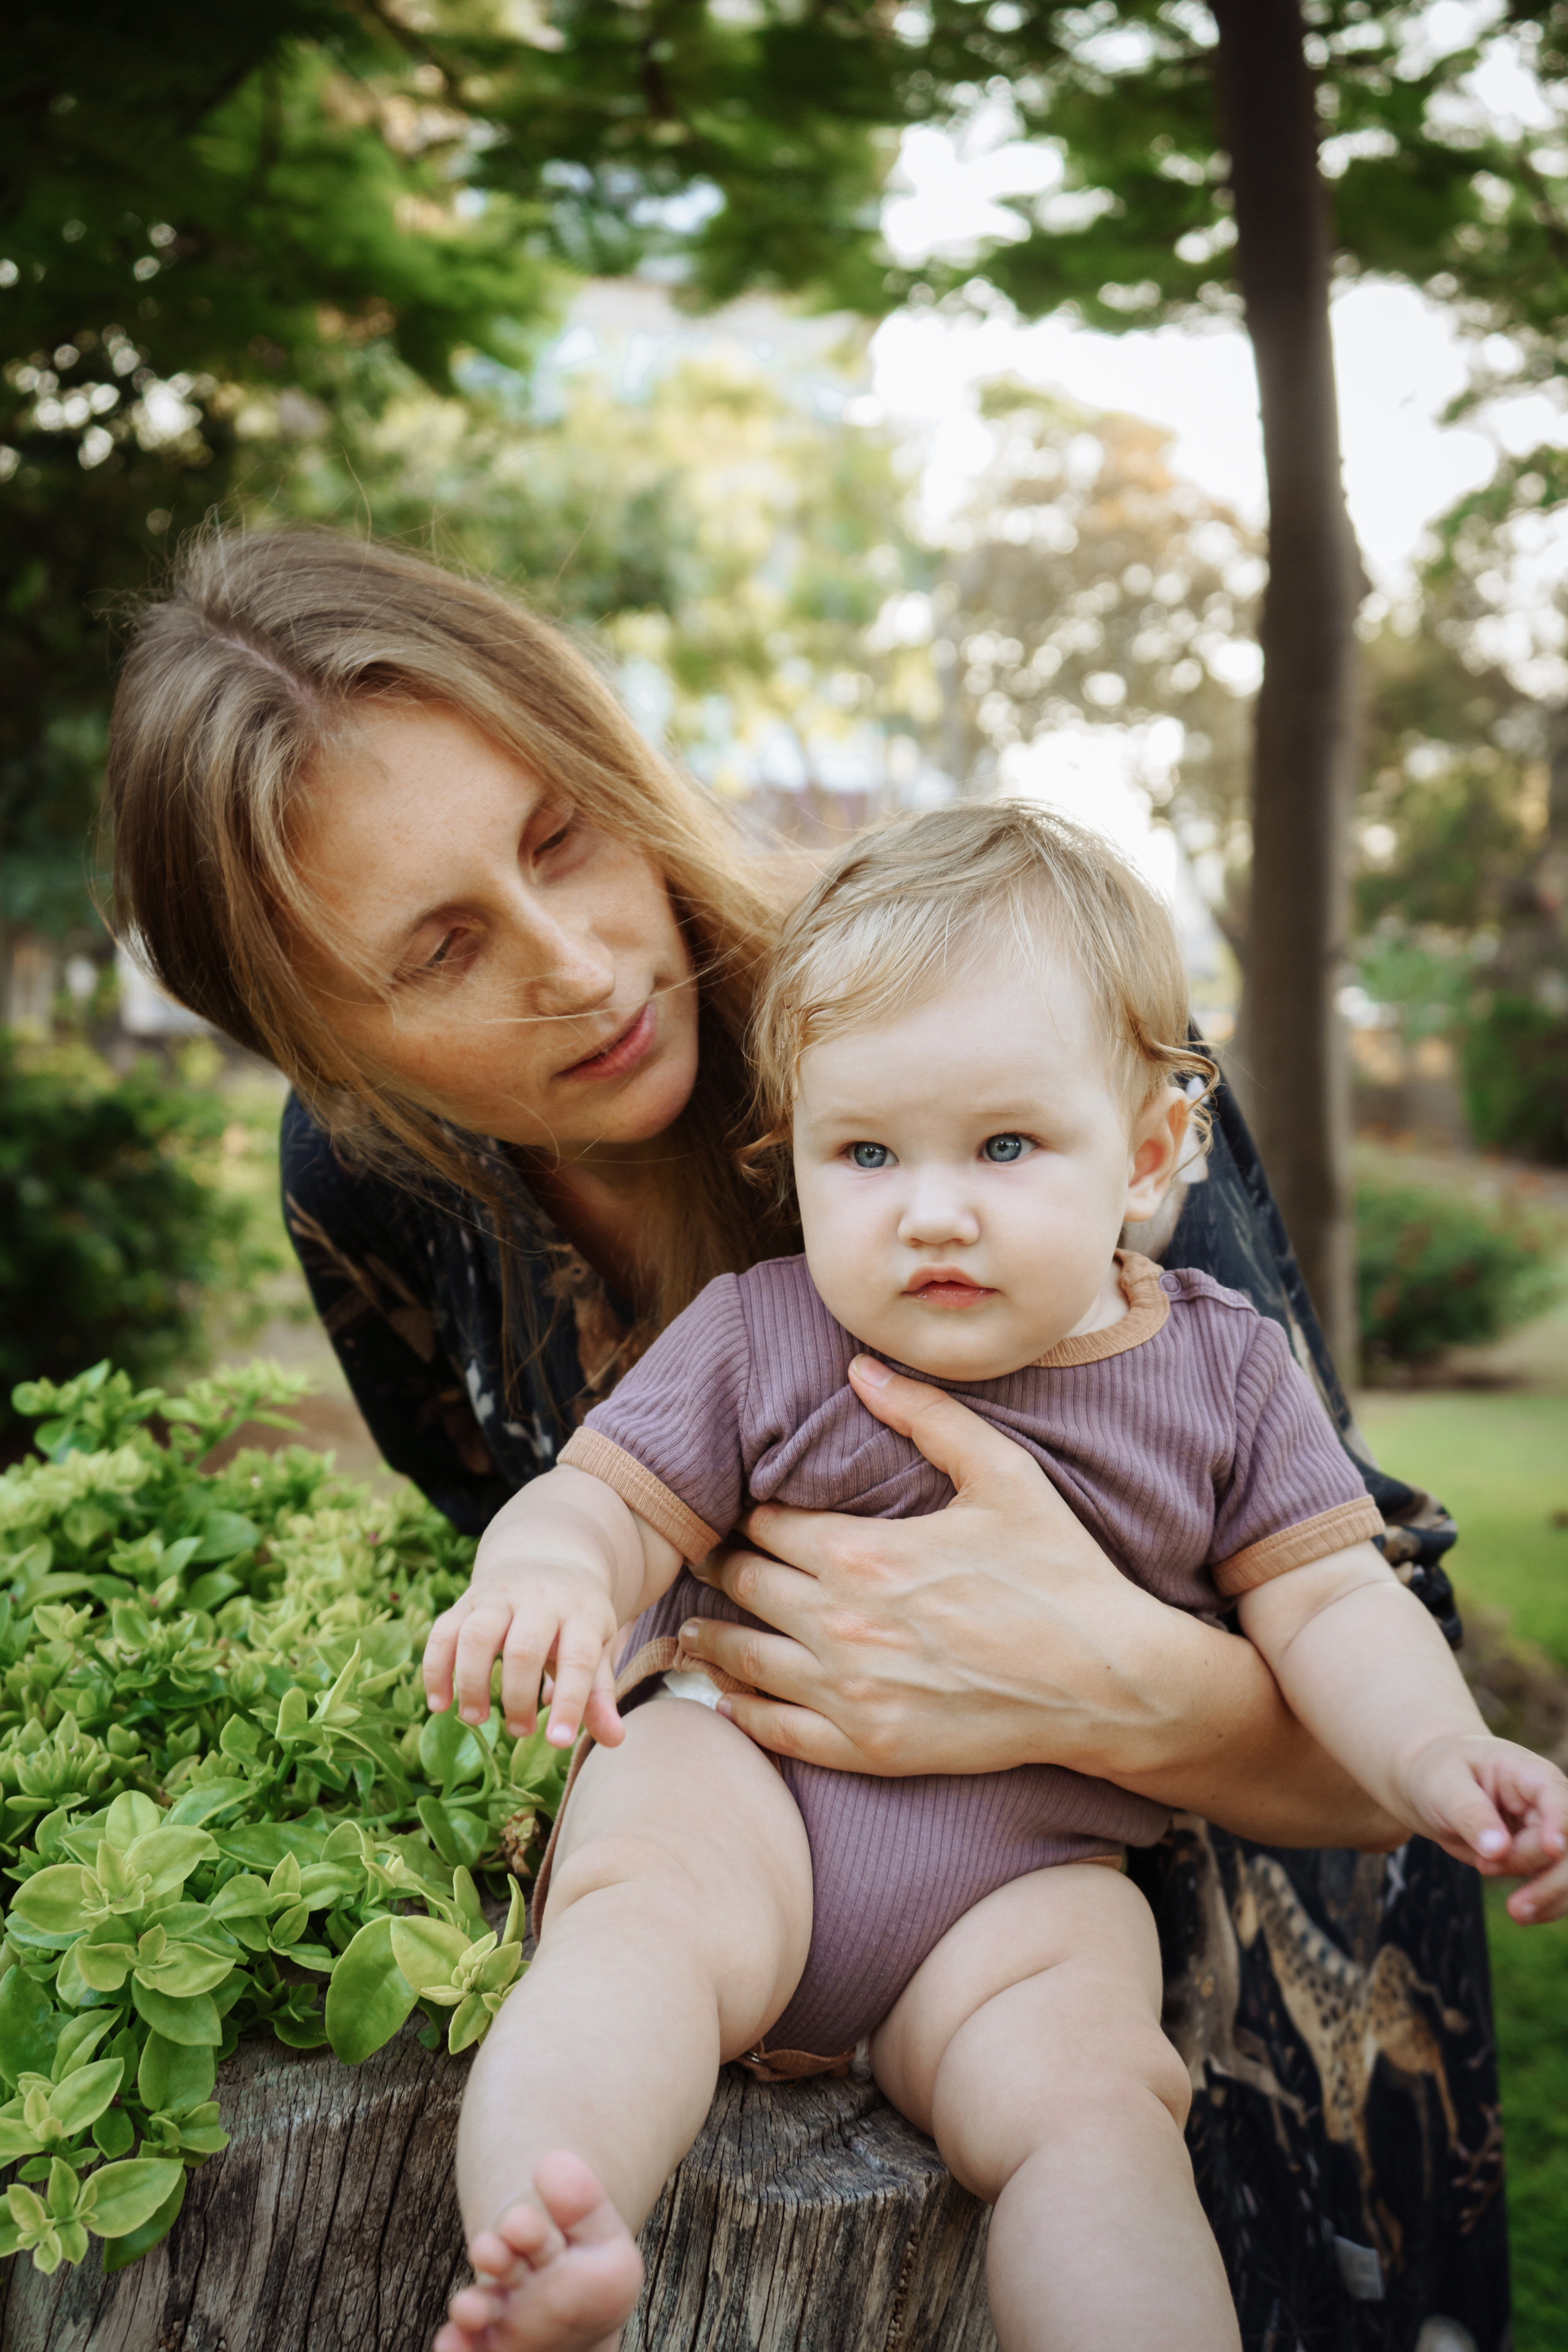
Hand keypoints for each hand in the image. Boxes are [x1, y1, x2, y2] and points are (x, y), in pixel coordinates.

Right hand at [423, 1560, 622, 1751]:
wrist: (548, 1557)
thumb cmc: (576, 1618)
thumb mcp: (598, 1647)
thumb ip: (600, 1694)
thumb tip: (615, 1741)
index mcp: (582, 1614)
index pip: (579, 1660)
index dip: (570, 1703)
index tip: (558, 1743)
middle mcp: (540, 1599)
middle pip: (523, 1648)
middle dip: (517, 1696)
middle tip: (520, 1730)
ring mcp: (499, 1596)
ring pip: (476, 1635)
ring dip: (471, 1683)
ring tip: (476, 1718)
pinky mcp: (466, 1599)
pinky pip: (443, 1631)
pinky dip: (436, 1669)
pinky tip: (439, 1703)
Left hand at [674, 1356, 1310, 1804]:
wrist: (1107, 1682)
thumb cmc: (1059, 1573)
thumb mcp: (1003, 1475)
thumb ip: (926, 1416)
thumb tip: (859, 1367)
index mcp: (863, 1553)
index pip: (767, 1524)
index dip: (749, 1514)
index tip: (739, 1512)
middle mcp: (841, 1623)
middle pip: (746, 1585)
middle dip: (724, 1567)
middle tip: (705, 1561)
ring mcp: (850, 1691)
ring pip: (745, 1658)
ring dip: (711, 1639)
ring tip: (690, 1630)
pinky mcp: (867, 1747)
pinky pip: (776, 1730)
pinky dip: (741, 1711)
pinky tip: (726, 1698)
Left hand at [1400, 1733, 1567, 1921]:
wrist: (1431, 1791)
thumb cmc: (1438, 1777)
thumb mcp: (1444, 1786)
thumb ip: (1470, 1814)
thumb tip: (1498, 1850)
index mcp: (1527, 1773)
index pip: (1556, 1796)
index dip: (1559, 1823)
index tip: (1552, 1849)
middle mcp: (1546, 1803)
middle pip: (1567, 1842)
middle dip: (1541, 1868)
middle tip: (1487, 1871)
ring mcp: (1546, 1833)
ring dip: (1550, 1894)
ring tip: (1516, 1913)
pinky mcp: (1539, 1859)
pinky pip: (1558, 1886)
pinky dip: (1548, 1905)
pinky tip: (1523, 1915)